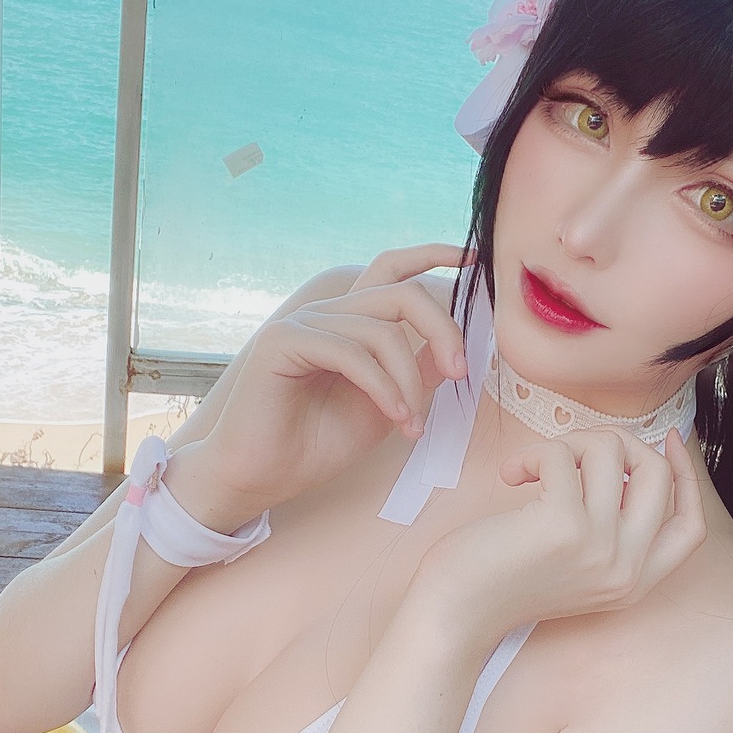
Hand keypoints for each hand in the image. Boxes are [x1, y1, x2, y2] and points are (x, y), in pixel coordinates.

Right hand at [200, 243, 474, 508]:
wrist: (261, 477)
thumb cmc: (315, 445)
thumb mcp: (387, 406)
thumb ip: (418, 374)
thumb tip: (458, 349)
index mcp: (350, 323)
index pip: (392, 269)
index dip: (432, 255)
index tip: (472, 259)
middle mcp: (327, 315)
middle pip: (401, 294)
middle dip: (442, 331)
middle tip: (460, 373)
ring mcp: (303, 324)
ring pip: (381, 331)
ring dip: (408, 381)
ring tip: (411, 424)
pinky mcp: (282, 342)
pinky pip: (350, 352)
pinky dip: (382, 387)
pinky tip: (395, 417)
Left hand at [413, 426, 707, 639]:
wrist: (456, 613)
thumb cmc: (504, 578)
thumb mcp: (576, 564)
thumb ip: (610, 527)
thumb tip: (625, 459)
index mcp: (635, 583)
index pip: (691, 527)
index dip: (686, 477)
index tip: (664, 440)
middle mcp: (626, 570)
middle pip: (658, 476)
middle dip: (619, 443)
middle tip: (573, 449)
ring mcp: (599, 548)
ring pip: (611, 452)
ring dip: (567, 444)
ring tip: (533, 467)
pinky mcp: (563, 526)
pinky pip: (563, 454)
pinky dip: (536, 453)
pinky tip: (513, 475)